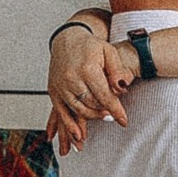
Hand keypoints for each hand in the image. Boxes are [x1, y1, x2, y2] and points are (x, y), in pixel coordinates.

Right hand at [47, 32, 136, 151]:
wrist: (67, 40)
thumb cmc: (89, 46)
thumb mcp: (109, 52)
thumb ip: (117, 70)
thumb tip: (123, 88)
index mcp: (86, 68)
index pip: (104, 95)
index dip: (115, 110)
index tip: (123, 121)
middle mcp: (71, 78)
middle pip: (91, 104)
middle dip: (104, 112)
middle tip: (112, 115)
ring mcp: (61, 86)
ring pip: (79, 110)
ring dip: (91, 118)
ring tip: (102, 117)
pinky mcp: (54, 92)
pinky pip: (61, 114)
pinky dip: (69, 126)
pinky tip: (77, 136)